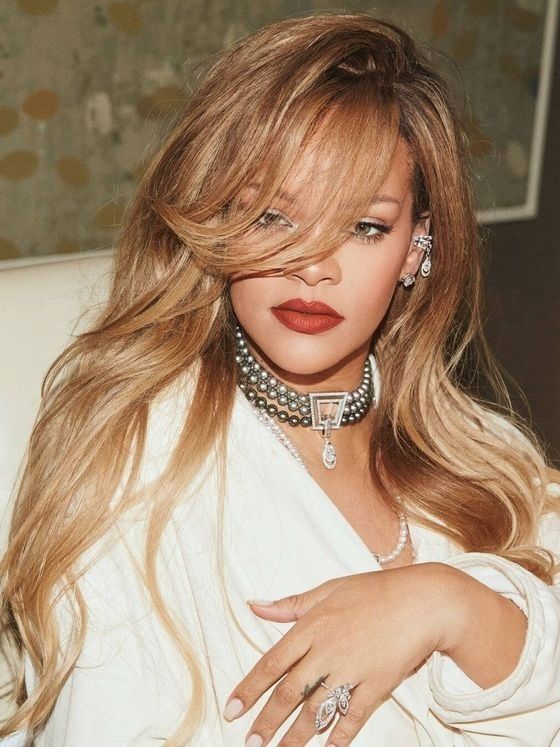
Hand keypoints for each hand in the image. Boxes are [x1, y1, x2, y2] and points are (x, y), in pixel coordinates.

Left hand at [223, 562, 457, 745]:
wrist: (423, 601)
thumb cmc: (374, 591)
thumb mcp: (328, 590)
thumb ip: (290, 604)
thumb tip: (255, 606)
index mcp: (312, 625)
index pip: (272, 662)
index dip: (250, 688)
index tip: (232, 709)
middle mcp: (327, 651)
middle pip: (290, 693)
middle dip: (266, 722)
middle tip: (250, 743)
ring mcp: (352, 671)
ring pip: (316, 712)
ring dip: (295, 737)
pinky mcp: (376, 686)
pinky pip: (352, 718)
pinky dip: (338, 737)